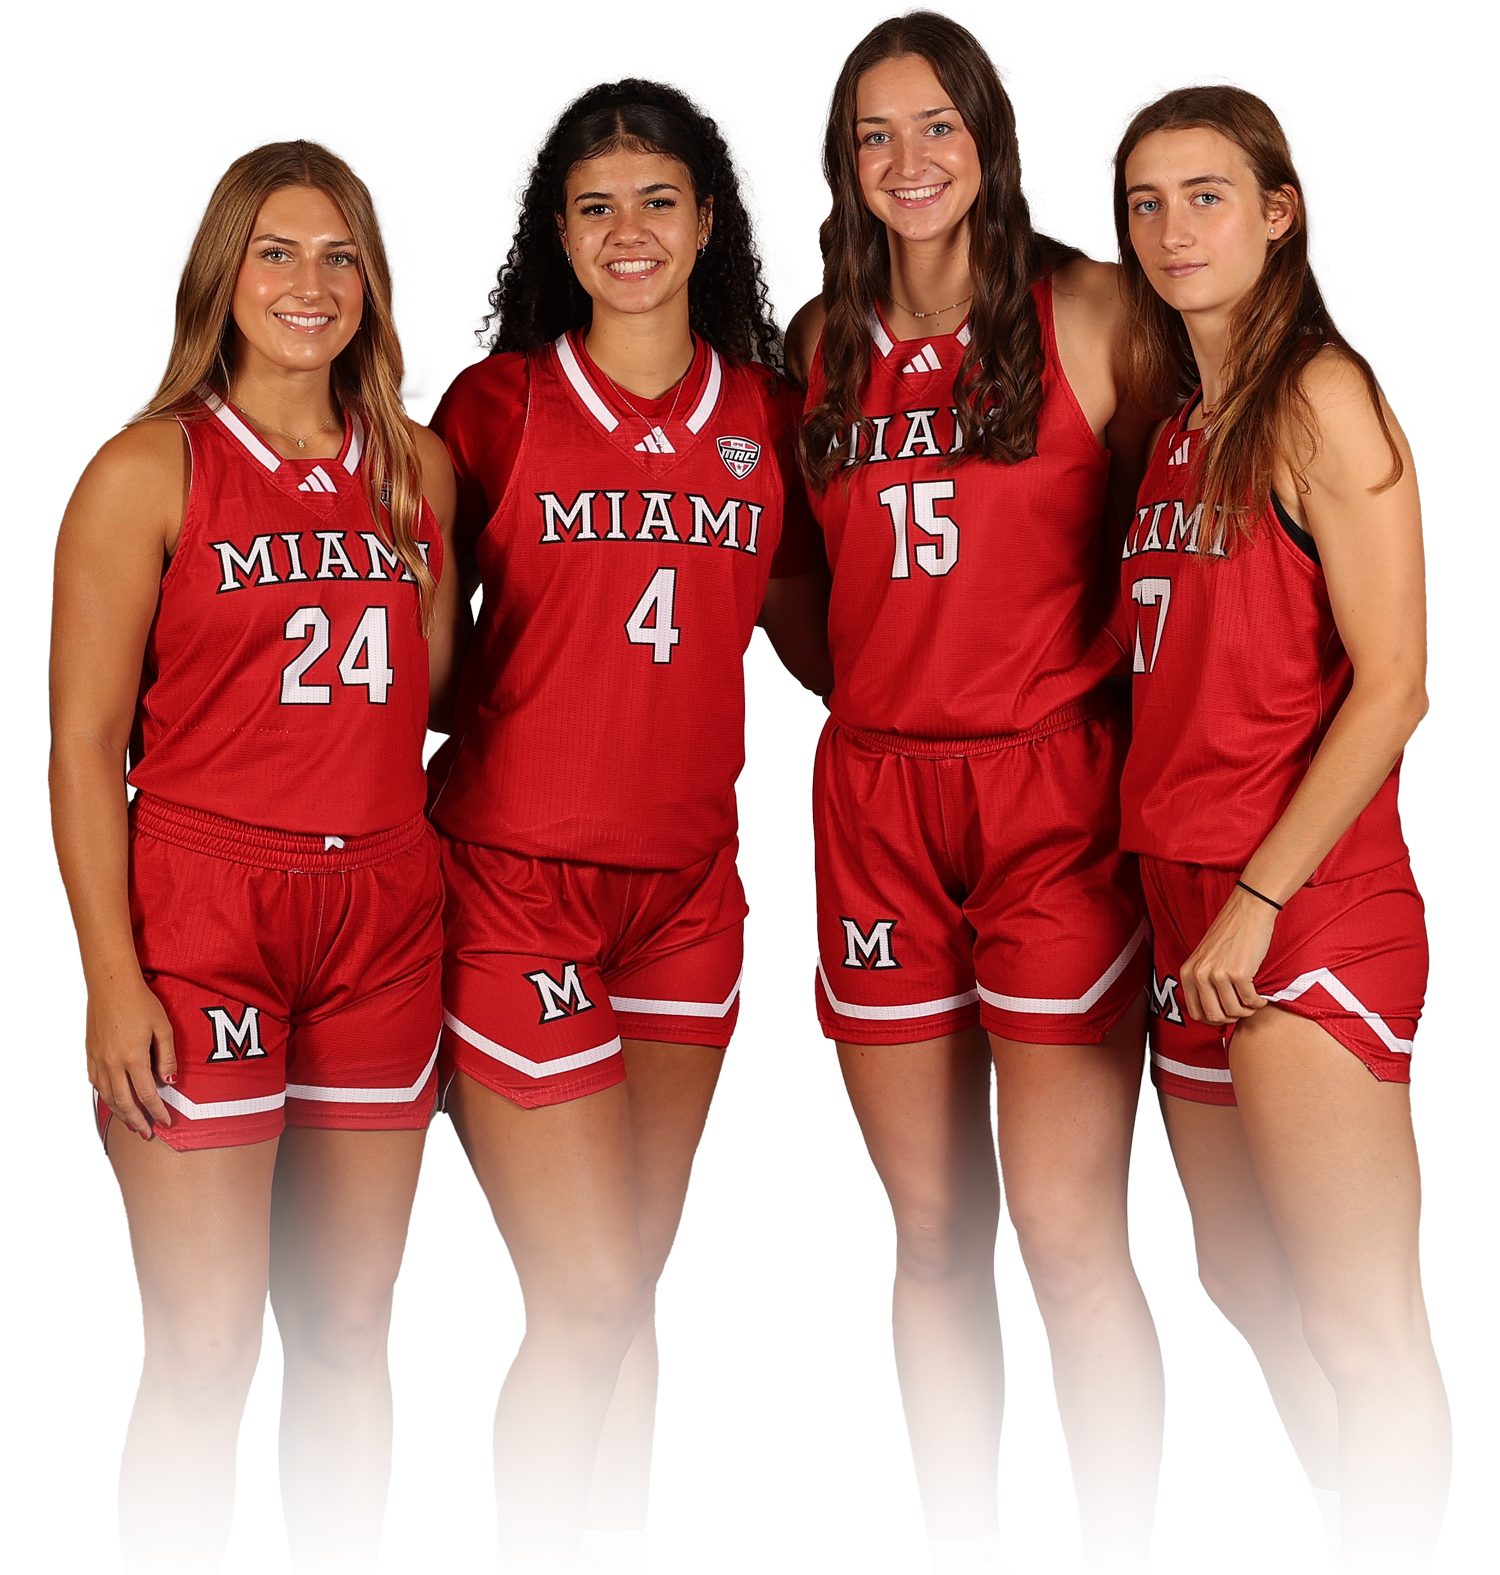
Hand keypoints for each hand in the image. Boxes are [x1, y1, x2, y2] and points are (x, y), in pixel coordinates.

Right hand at [86, 977, 176, 1136]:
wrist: (111, 985)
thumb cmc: (141, 1003)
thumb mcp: (164, 1028)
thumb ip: (167, 1057)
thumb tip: (170, 1083)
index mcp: (133, 1058)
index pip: (146, 1095)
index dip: (157, 1112)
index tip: (166, 1122)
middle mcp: (112, 1063)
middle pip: (124, 1103)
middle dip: (137, 1122)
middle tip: (148, 1133)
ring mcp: (98, 1060)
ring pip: (108, 1097)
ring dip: (121, 1114)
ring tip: (133, 1124)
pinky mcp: (90, 1055)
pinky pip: (97, 1085)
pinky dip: (107, 1098)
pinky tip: (116, 1102)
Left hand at [1180, 886, 1278, 1026]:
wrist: (1247, 911)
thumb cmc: (1229, 935)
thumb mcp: (1205, 959)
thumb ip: (1203, 982)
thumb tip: (1213, 1013)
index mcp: (1187, 973)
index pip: (1195, 1013)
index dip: (1213, 1020)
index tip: (1226, 1015)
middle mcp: (1198, 975)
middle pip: (1214, 1016)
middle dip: (1231, 1018)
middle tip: (1242, 1010)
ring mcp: (1217, 974)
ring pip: (1233, 1012)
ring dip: (1247, 1011)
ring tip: (1253, 1001)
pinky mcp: (1238, 973)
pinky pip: (1250, 1001)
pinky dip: (1258, 1003)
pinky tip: (1261, 997)